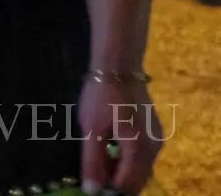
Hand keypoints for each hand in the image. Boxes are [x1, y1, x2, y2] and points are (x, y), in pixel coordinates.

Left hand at [79, 76, 162, 195]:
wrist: (118, 65)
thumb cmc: (101, 95)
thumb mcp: (91, 127)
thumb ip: (92, 160)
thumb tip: (92, 190)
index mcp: (138, 149)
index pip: (127, 185)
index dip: (109, 190)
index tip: (92, 186)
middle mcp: (154, 148)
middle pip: (138, 180)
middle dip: (118, 183)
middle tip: (95, 176)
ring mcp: (157, 139)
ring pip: (142, 169)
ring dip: (123, 172)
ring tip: (100, 161)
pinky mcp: (154, 131)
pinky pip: (144, 156)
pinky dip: (129, 160)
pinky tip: (111, 150)